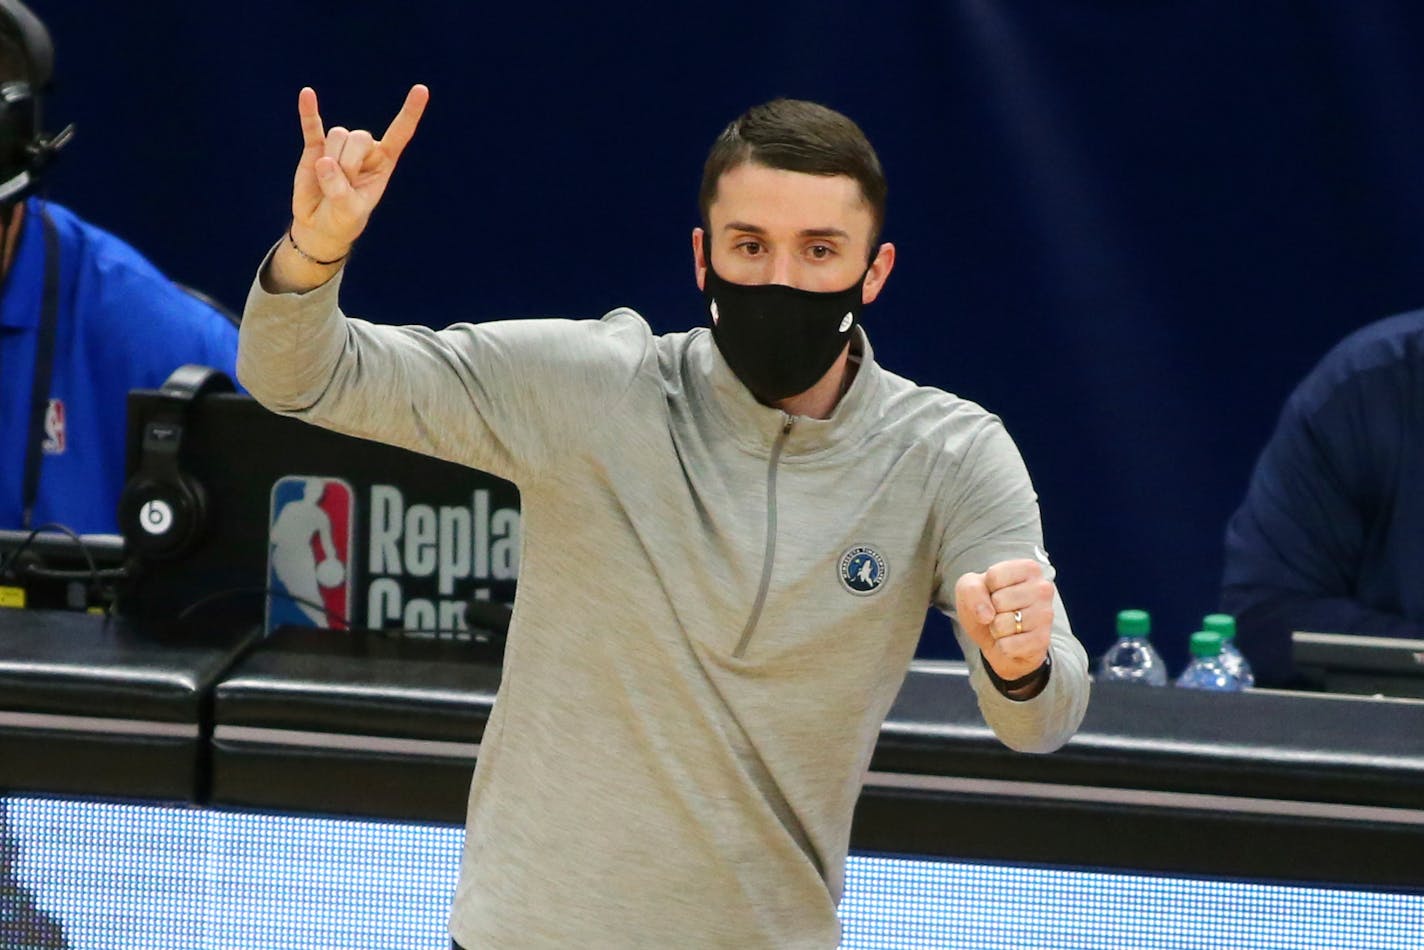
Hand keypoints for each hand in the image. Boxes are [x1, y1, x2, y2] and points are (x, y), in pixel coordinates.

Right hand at [289, 83, 429, 261]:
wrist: (319, 225)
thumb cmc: (343, 219)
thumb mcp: (349, 212)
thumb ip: (340, 190)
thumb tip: (324, 162)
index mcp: (383, 163)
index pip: (400, 134)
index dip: (410, 113)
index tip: (421, 90)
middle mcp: (364, 150)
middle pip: (359, 136)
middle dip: (349, 162)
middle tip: (342, 185)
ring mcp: (338, 147)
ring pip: (337, 135)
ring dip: (331, 160)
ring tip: (328, 181)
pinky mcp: (314, 148)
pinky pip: (312, 126)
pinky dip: (309, 112)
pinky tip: (307, 94)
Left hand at [954, 559, 1053, 682]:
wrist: (996, 640)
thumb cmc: (986, 606)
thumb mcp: (969, 589)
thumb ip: (970, 590)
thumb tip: (986, 615)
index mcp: (1028, 568)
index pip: (994, 576)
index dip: (986, 588)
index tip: (994, 592)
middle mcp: (1043, 588)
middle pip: (999, 600)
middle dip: (991, 610)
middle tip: (1000, 612)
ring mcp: (1045, 615)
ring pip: (1002, 624)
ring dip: (996, 629)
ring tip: (1006, 626)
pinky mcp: (1042, 640)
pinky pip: (1007, 646)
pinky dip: (1002, 646)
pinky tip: (1013, 640)